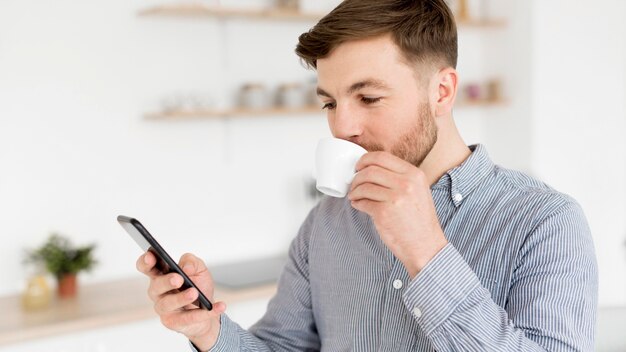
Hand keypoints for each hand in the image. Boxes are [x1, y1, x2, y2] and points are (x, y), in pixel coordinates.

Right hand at [136, 252, 225, 350]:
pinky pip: (188, 318)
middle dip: (166, 281)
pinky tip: (218, 306)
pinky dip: (205, 313)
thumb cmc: (198, 285)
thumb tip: (186, 267)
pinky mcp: (173, 322)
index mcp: (161, 274)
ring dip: (181, 298)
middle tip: (178, 278)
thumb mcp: (199, 269)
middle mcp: (158, 292)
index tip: (151, 256)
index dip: (145, 262)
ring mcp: (164, 308)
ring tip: (195, 293)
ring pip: (168, 304)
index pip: (147, 267)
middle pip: (156, 286)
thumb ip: (192, 262)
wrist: (208, 309)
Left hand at [348, 151, 447, 277]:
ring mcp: (395, 198)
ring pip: (364, 186)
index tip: (358, 166)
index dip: (365, 159)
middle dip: (357, 176)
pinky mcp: (384, 213)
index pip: (382, 156)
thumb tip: (372, 169)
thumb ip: (401, 177)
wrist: (426, 246)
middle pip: (370, 170)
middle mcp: (406, 183)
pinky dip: (356, 203)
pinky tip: (358, 205)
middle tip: (353, 183)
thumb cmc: (419, 220)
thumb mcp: (418, 191)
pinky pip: (362, 202)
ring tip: (354, 196)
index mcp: (414, 174)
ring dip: (354, 191)